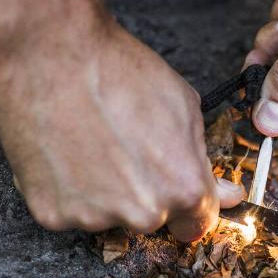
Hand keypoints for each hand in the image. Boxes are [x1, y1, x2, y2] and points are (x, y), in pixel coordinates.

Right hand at [0, 23, 243, 238]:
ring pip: (108, 215)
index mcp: (183, 189)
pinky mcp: (51, 214)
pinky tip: (65, 153)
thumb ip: (204, 160)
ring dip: (104, 192)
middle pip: (151, 218)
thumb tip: (227, 195)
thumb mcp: (184, 107)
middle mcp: (142, 213)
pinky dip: (67, 190)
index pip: (197, 223)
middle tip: (124, 148)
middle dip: (145, 193)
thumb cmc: (120, 72)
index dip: (188, 204)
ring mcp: (94, 217)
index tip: (175, 189)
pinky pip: (68, 210)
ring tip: (90, 143)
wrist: (50, 54)